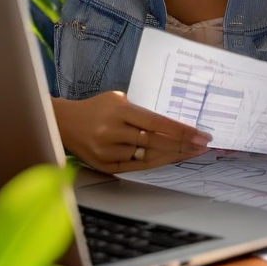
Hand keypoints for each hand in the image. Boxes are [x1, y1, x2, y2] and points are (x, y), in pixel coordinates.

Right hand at [52, 91, 210, 172]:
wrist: (63, 123)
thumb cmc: (96, 108)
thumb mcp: (118, 99)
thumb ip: (141, 111)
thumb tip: (171, 124)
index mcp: (119, 111)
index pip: (157, 122)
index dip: (181, 130)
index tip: (201, 135)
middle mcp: (113, 131)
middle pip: (156, 141)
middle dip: (183, 144)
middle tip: (203, 145)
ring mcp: (108, 150)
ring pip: (148, 156)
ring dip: (172, 155)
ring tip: (192, 153)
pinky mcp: (104, 166)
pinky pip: (136, 166)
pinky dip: (155, 163)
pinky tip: (171, 159)